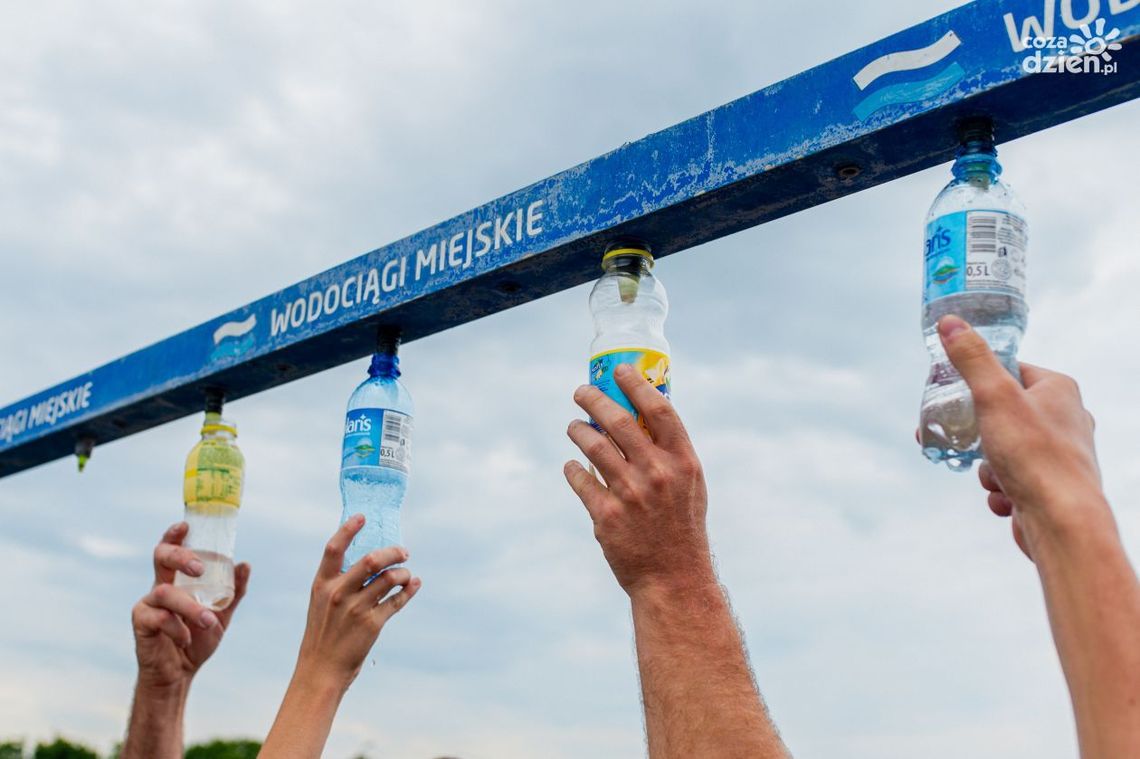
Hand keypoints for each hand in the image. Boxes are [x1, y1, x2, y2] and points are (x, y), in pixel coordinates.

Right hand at [131, 522, 250, 691]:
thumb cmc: (197, 639)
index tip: (185, 525)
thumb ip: (234, 591)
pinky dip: (178, 628)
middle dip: (179, 556)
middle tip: (199, 567)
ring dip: (190, 606)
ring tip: (208, 621)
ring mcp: (147, 605)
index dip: (174, 535)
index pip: (171, 550)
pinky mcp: (141, 624)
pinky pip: (158, 618)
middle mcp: (159, 587)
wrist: (180, 675)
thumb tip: (245, 564)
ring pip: (164, 592)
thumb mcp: (221, 614)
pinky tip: (187, 639)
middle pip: (160, 558)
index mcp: (177, 581)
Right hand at [293, 515, 420, 694]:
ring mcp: (356, 609)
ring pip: (390, 578)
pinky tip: (413, 584)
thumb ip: (338, 583)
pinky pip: (397, 600)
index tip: (363, 517)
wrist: (321, 671)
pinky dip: (409, 589)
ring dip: (403, 573)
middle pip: (372, 559)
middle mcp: (338, 593)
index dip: (348, 529)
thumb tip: (368, 561)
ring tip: (406, 575)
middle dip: (393, 552)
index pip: (333, 548)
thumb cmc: (322, 634)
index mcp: (322, 585)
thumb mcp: (321, 604)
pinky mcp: (372, 624)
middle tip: (404, 551)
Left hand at [564, 363, 712, 596]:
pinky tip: (572, 465)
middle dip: (593, 399)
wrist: (674, 578)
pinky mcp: (606, 516)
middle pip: (617, 420)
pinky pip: (580, 479)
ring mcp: (630, 494)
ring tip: (573, 426)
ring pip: (592, 445)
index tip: (620, 370)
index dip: (637, 383)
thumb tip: (642, 414)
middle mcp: (657, 473)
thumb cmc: (682, 527)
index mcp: (683, 461)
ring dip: (577, 430)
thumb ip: (670, 452)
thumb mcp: (690, 485)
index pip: (658, 409)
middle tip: (581, 392)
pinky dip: (573, 468)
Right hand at [937, 315, 1105, 558]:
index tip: (958, 398)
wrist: (1061, 520)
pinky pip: (1013, 480)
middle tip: (961, 442)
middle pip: (1002, 415)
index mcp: (1059, 390)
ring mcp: (1061, 455)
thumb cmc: (1034, 455)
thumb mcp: (993, 396)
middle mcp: (1066, 419)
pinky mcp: (1052, 486)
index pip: (1011, 371)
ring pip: (1004, 451)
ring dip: (988, 467)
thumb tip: (950, 323)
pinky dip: (1001, 490)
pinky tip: (1005, 499)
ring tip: (995, 478)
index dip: (981, 384)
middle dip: (978, 435)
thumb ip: (971, 359)